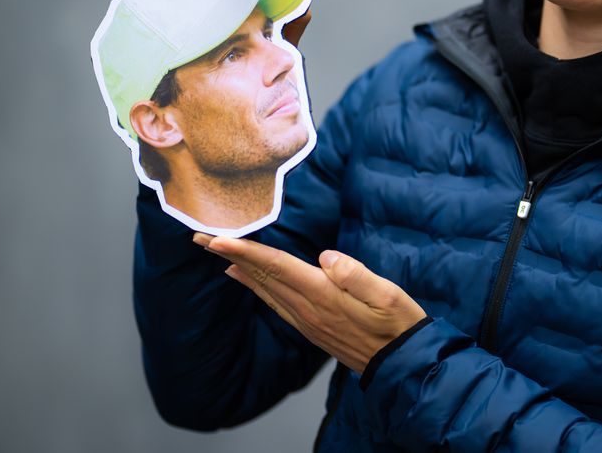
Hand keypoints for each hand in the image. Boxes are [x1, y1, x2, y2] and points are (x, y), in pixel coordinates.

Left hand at [193, 233, 427, 373]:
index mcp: (324, 297)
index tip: (217, 238)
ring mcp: (307, 321)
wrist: (401, 364)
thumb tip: (326, 258)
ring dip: (239, 268)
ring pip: (264, 289)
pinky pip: (274, 302)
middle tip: (199, 236)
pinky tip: (246, 278)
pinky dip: (255, 286)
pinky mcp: (311, 327)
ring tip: (215, 251)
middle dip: (230, 254)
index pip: (277, 267)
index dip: (246, 251)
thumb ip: (356, 275)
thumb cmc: (399, 325)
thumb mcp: (387, 296)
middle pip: (262, 276)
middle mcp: (308, 310)